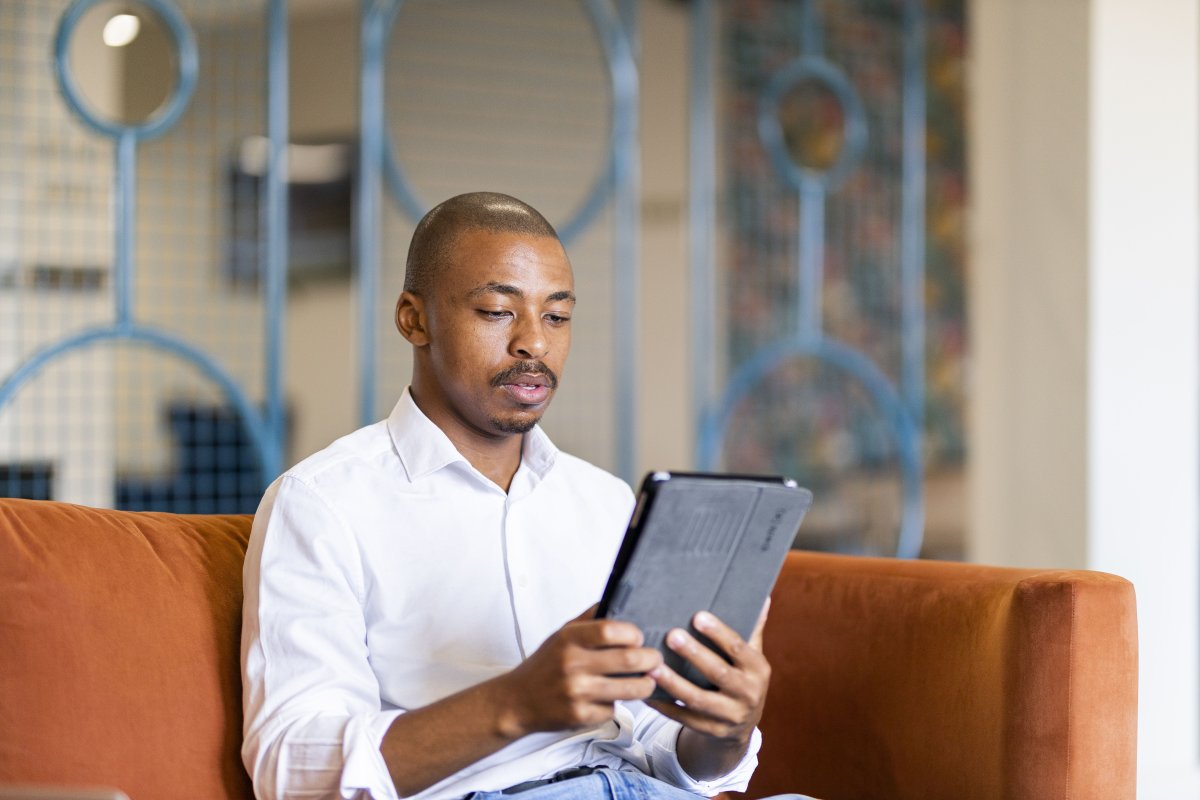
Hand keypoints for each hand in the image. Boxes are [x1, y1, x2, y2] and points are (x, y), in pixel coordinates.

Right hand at [493, 605, 663, 737]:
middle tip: (655, 659)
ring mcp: (577, 692)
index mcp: (569, 639)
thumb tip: (618, 598)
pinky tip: (612, 697)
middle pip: (630, 660)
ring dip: (646, 684)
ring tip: (647, 680)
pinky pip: (614, 709)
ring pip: (631, 689)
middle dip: (651, 659)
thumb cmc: (544, 665)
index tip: (639, 637)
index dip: (633, 634)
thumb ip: (588, 618)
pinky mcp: (580, 716)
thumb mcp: (560, 634)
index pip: (612, 630)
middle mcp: (572, 664)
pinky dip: (617, 704)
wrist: (516, 701)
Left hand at [646, 600, 770, 752]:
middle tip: (671, 635)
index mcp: (758, 670)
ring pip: (698, 699)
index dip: (718, 632)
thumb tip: (762, 596)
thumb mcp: (752, 657)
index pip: (738, 648)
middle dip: (694, 654)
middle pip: (718, 673)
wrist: (742, 727)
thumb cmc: (743, 679)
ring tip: (652, 666)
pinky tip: (647, 692)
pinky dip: (664, 706)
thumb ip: (752, 629)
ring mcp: (730, 716)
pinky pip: (684, 719)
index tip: (697, 616)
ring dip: (673, 683)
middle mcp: (748, 694)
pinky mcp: (711, 731)